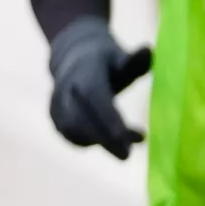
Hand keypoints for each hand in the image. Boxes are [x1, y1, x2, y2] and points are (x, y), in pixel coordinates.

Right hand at [47, 18, 152, 158]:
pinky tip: (110, 142)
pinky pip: (71, 135)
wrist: (72, 56)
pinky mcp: (55, 117)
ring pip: (74, 130)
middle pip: (82, 119)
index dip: (110, 119)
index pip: (95, 98)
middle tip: (127, 155)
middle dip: (105, 139)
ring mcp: (57, 104)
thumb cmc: (106, 60)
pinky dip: (91, 142)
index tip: (129, 138)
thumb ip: (134, 60)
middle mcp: (66, 89)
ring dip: (100, 142)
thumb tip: (149, 50)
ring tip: (127, 146)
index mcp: (84, 72)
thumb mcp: (121, 56)